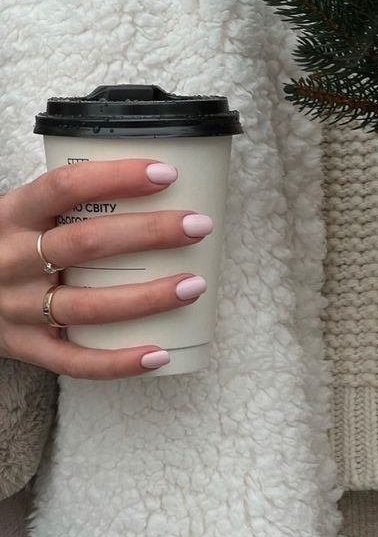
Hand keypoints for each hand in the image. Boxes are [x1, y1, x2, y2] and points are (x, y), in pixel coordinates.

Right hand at [0, 159, 210, 379]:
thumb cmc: (7, 244)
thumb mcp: (21, 214)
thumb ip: (68, 202)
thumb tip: (157, 181)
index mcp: (12, 215)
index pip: (65, 187)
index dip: (117, 177)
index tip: (167, 174)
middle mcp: (10, 259)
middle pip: (86, 244)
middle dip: (150, 233)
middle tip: (199, 226)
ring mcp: (16, 308)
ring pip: (88, 306)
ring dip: (147, 297)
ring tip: (195, 285)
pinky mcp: (25, 347)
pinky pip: (75, 362)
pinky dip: (119, 362)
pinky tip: (160, 353)